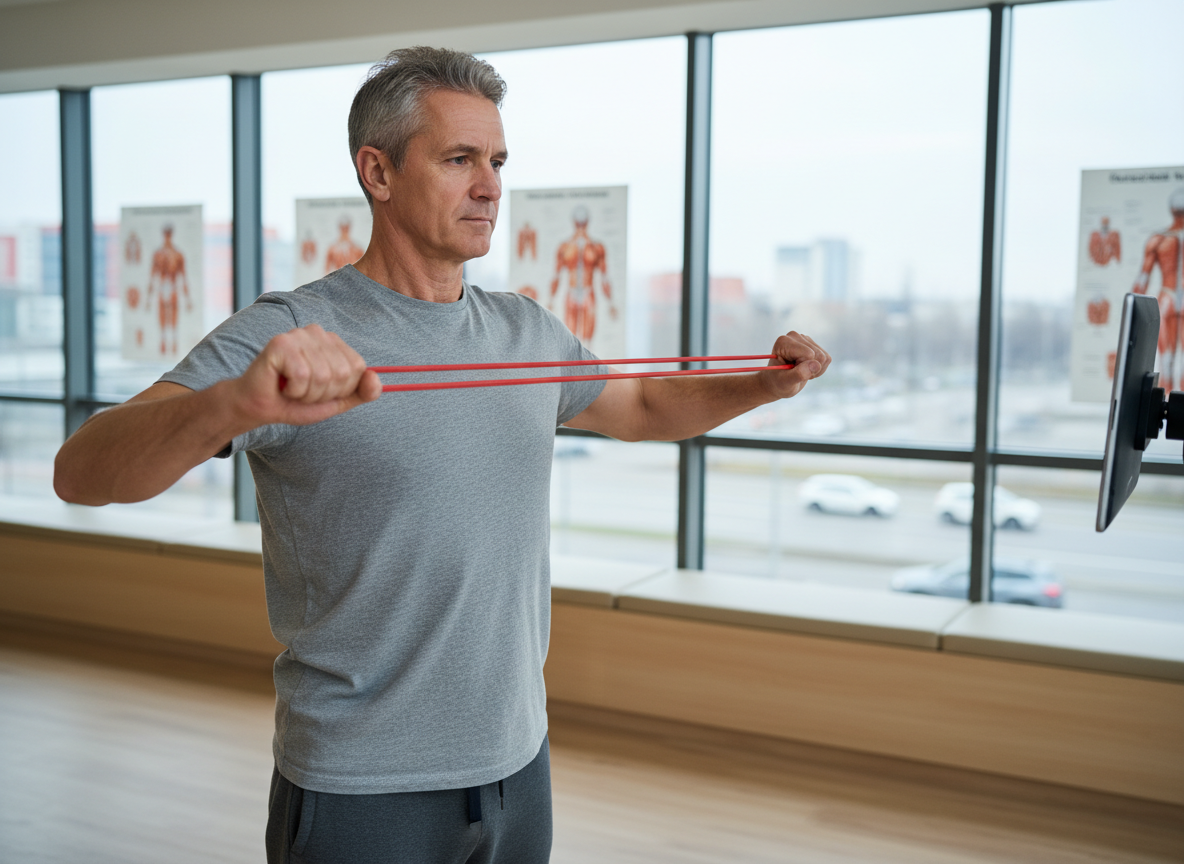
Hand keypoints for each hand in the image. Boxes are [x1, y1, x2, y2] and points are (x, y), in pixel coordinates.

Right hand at [232, 324, 380, 426]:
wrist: (258, 407)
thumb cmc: (295, 401)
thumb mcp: (335, 401)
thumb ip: (361, 392)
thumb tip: (377, 379)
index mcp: (333, 342)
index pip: (358, 368)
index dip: (341, 389)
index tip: (320, 390)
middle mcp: (318, 332)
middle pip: (342, 373)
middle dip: (323, 393)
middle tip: (303, 391)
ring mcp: (299, 335)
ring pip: (323, 376)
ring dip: (307, 394)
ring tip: (292, 388)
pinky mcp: (281, 343)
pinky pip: (303, 375)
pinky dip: (294, 390)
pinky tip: (282, 385)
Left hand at [758, 331, 830, 400]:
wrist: (778, 382)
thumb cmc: (778, 382)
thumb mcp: (786, 382)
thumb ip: (799, 374)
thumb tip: (816, 364)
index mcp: (784, 342)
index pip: (808, 354)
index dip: (803, 367)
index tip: (790, 371)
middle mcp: (795, 336)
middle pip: (818, 355)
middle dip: (810, 369)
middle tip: (796, 373)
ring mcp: (805, 339)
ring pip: (824, 357)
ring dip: (815, 370)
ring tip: (800, 371)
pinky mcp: (814, 345)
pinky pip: (827, 359)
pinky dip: (819, 368)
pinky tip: (807, 369)